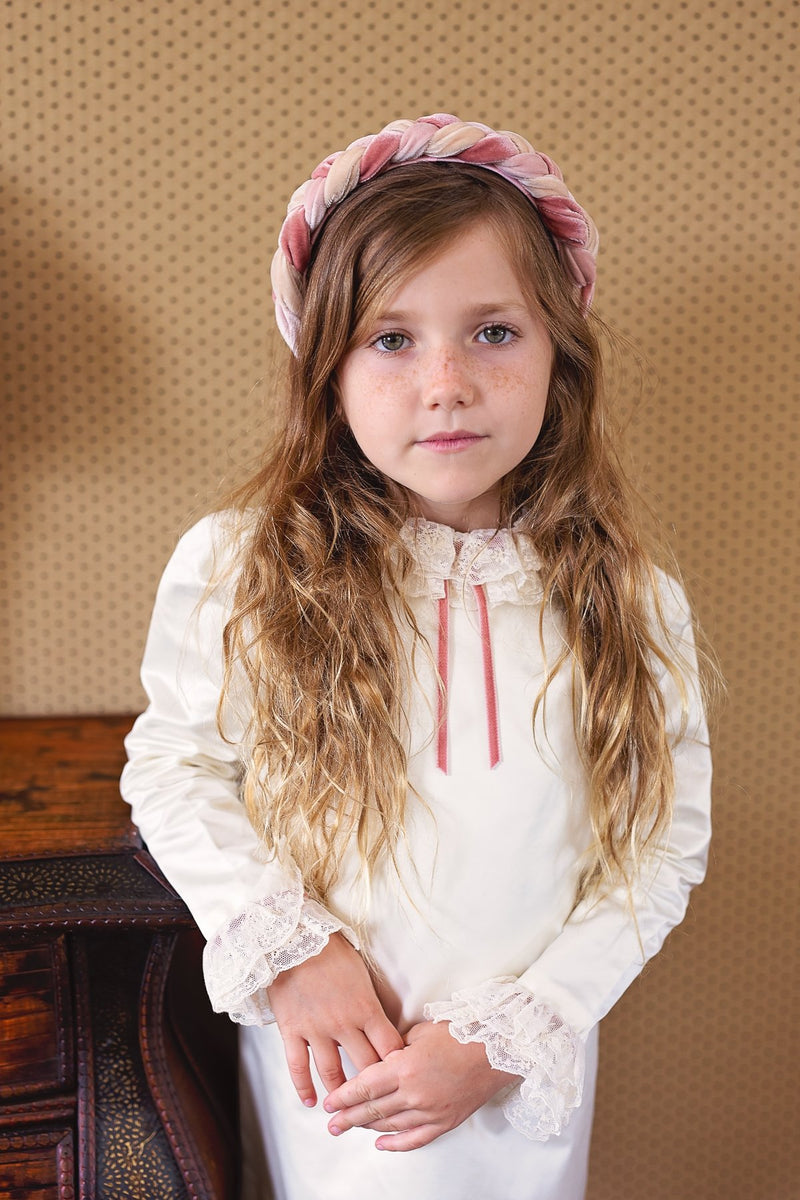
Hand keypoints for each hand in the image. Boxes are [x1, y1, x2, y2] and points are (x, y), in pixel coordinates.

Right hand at [267, 931, 403, 1107]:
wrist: (292, 938)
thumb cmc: (330, 949)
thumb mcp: (361, 971)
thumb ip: (371, 1000)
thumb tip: (383, 1018)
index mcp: (365, 1008)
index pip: (390, 1048)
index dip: (397, 1065)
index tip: (401, 1075)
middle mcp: (343, 1024)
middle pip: (366, 1066)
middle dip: (374, 1085)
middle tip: (378, 1097)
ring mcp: (316, 1030)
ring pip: (332, 1073)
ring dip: (340, 1092)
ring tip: (345, 1105)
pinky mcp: (292, 1031)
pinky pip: (298, 1067)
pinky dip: (304, 1087)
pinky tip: (310, 1101)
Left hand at [323, 1019, 521, 1150]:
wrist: (497, 1050)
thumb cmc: (461, 1034)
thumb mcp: (421, 1031)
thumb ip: (396, 1045)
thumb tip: (381, 1055)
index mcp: (405, 1068)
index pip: (364, 1087)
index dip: (343, 1097)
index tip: (328, 1103)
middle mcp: (414, 1093)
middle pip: (372, 1110)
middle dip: (347, 1117)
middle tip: (330, 1124)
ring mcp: (430, 1111)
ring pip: (390, 1125)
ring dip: (366, 1129)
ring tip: (349, 1129)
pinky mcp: (444, 1122)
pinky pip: (415, 1139)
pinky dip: (395, 1144)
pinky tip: (380, 1145)